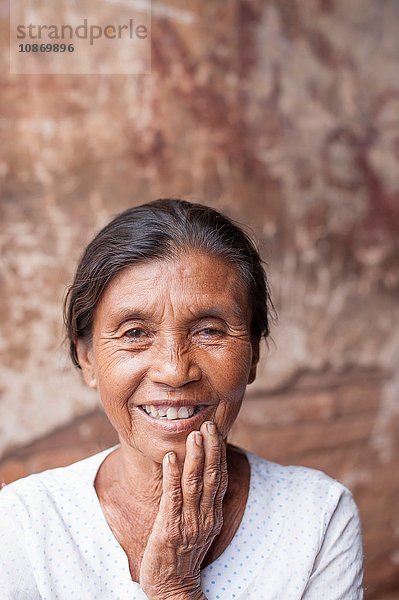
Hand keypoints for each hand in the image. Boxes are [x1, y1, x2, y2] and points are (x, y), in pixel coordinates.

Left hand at [139, 421, 227, 599]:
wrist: (173, 587)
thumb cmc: (183, 553)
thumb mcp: (199, 526)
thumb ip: (202, 502)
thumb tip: (203, 475)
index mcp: (212, 514)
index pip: (220, 478)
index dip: (219, 453)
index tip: (217, 431)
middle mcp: (205, 516)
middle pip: (212, 477)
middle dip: (211, 449)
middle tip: (210, 424)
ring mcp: (189, 523)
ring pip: (195, 483)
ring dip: (195, 457)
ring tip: (194, 434)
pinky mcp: (170, 528)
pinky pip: (173, 498)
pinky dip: (173, 476)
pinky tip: (171, 458)